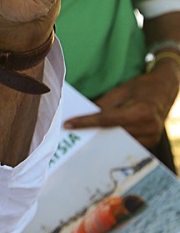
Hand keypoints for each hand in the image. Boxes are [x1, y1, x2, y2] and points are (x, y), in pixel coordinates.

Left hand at [64, 70, 179, 148]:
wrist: (164, 89)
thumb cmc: (140, 88)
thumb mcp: (119, 92)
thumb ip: (101, 106)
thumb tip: (79, 116)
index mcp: (140, 111)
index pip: (106, 120)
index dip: (85, 123)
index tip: (68, 125)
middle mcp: (148, 127)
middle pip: (111, 134)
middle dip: (90, 134)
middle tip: (69, 136)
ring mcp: (151, 137)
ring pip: (117, 142)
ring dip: (99, 141)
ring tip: (79, 140)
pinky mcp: (151, 143)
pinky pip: (126, 145)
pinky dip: (112, 143)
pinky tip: (97, 142)